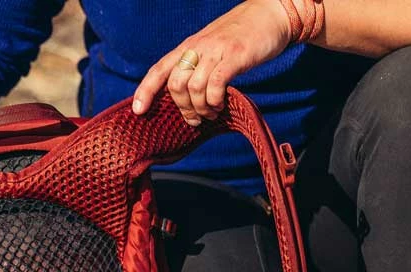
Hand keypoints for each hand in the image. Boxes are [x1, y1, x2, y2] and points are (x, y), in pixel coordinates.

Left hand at [132, 0, 292, 124]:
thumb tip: (185, 100)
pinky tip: (220, 104)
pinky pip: (215, 84)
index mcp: (188, 46)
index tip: (138, 111)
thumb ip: (196, 68)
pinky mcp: (234, 55)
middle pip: (175, 84)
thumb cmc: (241, 36)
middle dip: (182, 108)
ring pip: (193, 88)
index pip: (159, 69)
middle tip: (194, 119)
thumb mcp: (210, 48)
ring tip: (210, 114)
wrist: (272, 13)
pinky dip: (214, 100)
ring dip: (200, 108)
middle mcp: (197, 47)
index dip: (145, 91)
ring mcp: (216, 50)